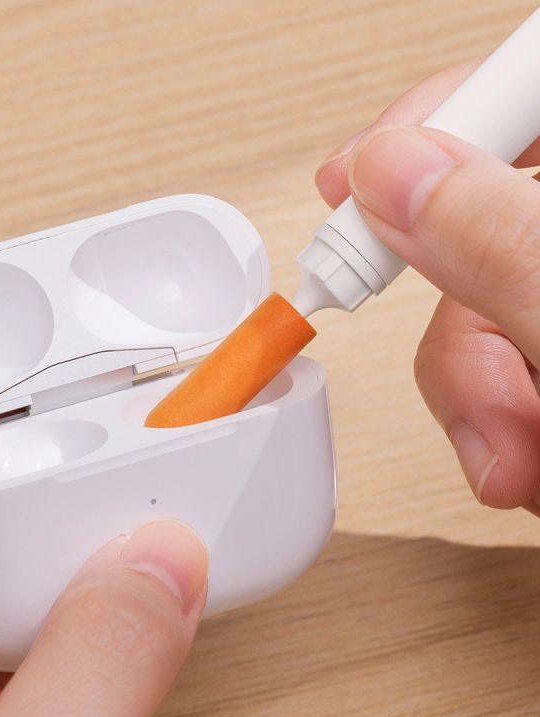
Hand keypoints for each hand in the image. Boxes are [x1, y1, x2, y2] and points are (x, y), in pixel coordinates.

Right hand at [315, 62, 539, 513]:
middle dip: (464, 339)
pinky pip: (506, 372)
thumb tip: (394, 172)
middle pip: (488, 229)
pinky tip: (537, 466)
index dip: (432, 124)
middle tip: (484, 418)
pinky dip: (503, 430)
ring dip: (482, 405)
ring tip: (527, 470)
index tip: (353, 183)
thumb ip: (504, 243)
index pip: (530, 90)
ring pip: (485, 315)